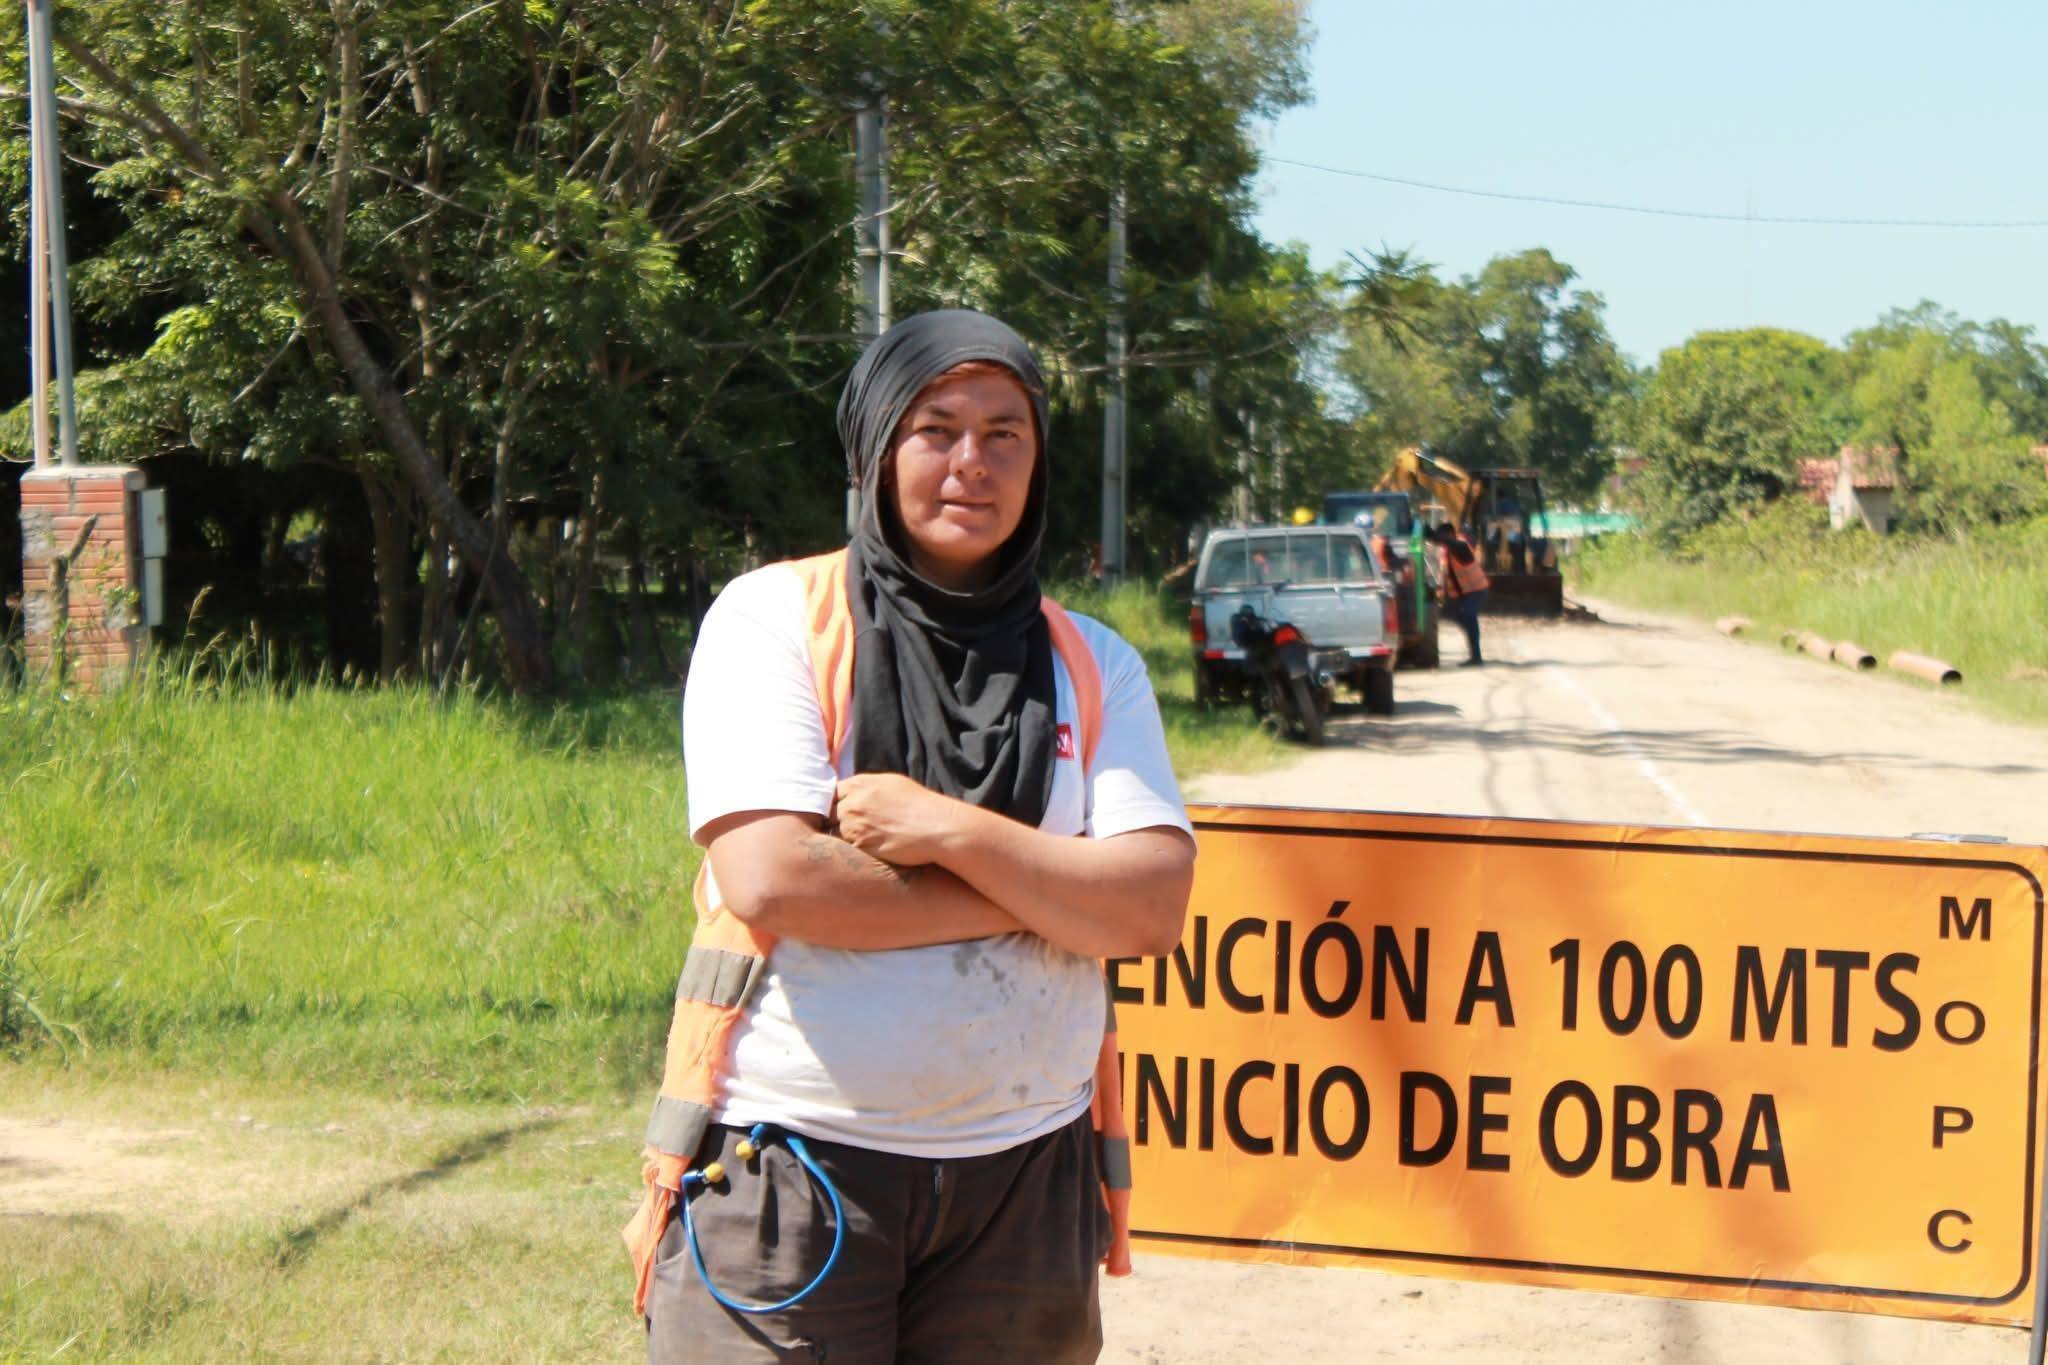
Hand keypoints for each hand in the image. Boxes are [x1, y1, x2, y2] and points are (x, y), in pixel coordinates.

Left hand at [832, 774, 969, 866]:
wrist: (937, 827)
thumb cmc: (919, 805)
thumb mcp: (891, 783)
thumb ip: (866, 787)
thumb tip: (852, 793)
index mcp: (859, 784)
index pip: (830, 793)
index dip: (833, 804)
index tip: (838, 811)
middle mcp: (852, 804)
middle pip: (828, 814)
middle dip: (836, 821)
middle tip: (853, 828)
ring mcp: (854, 826)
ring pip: (837, 834)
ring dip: (847, 838)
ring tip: (869, 839)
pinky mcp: (861, 847)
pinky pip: (849, 850)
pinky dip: (857, 851)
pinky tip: (874, 848)